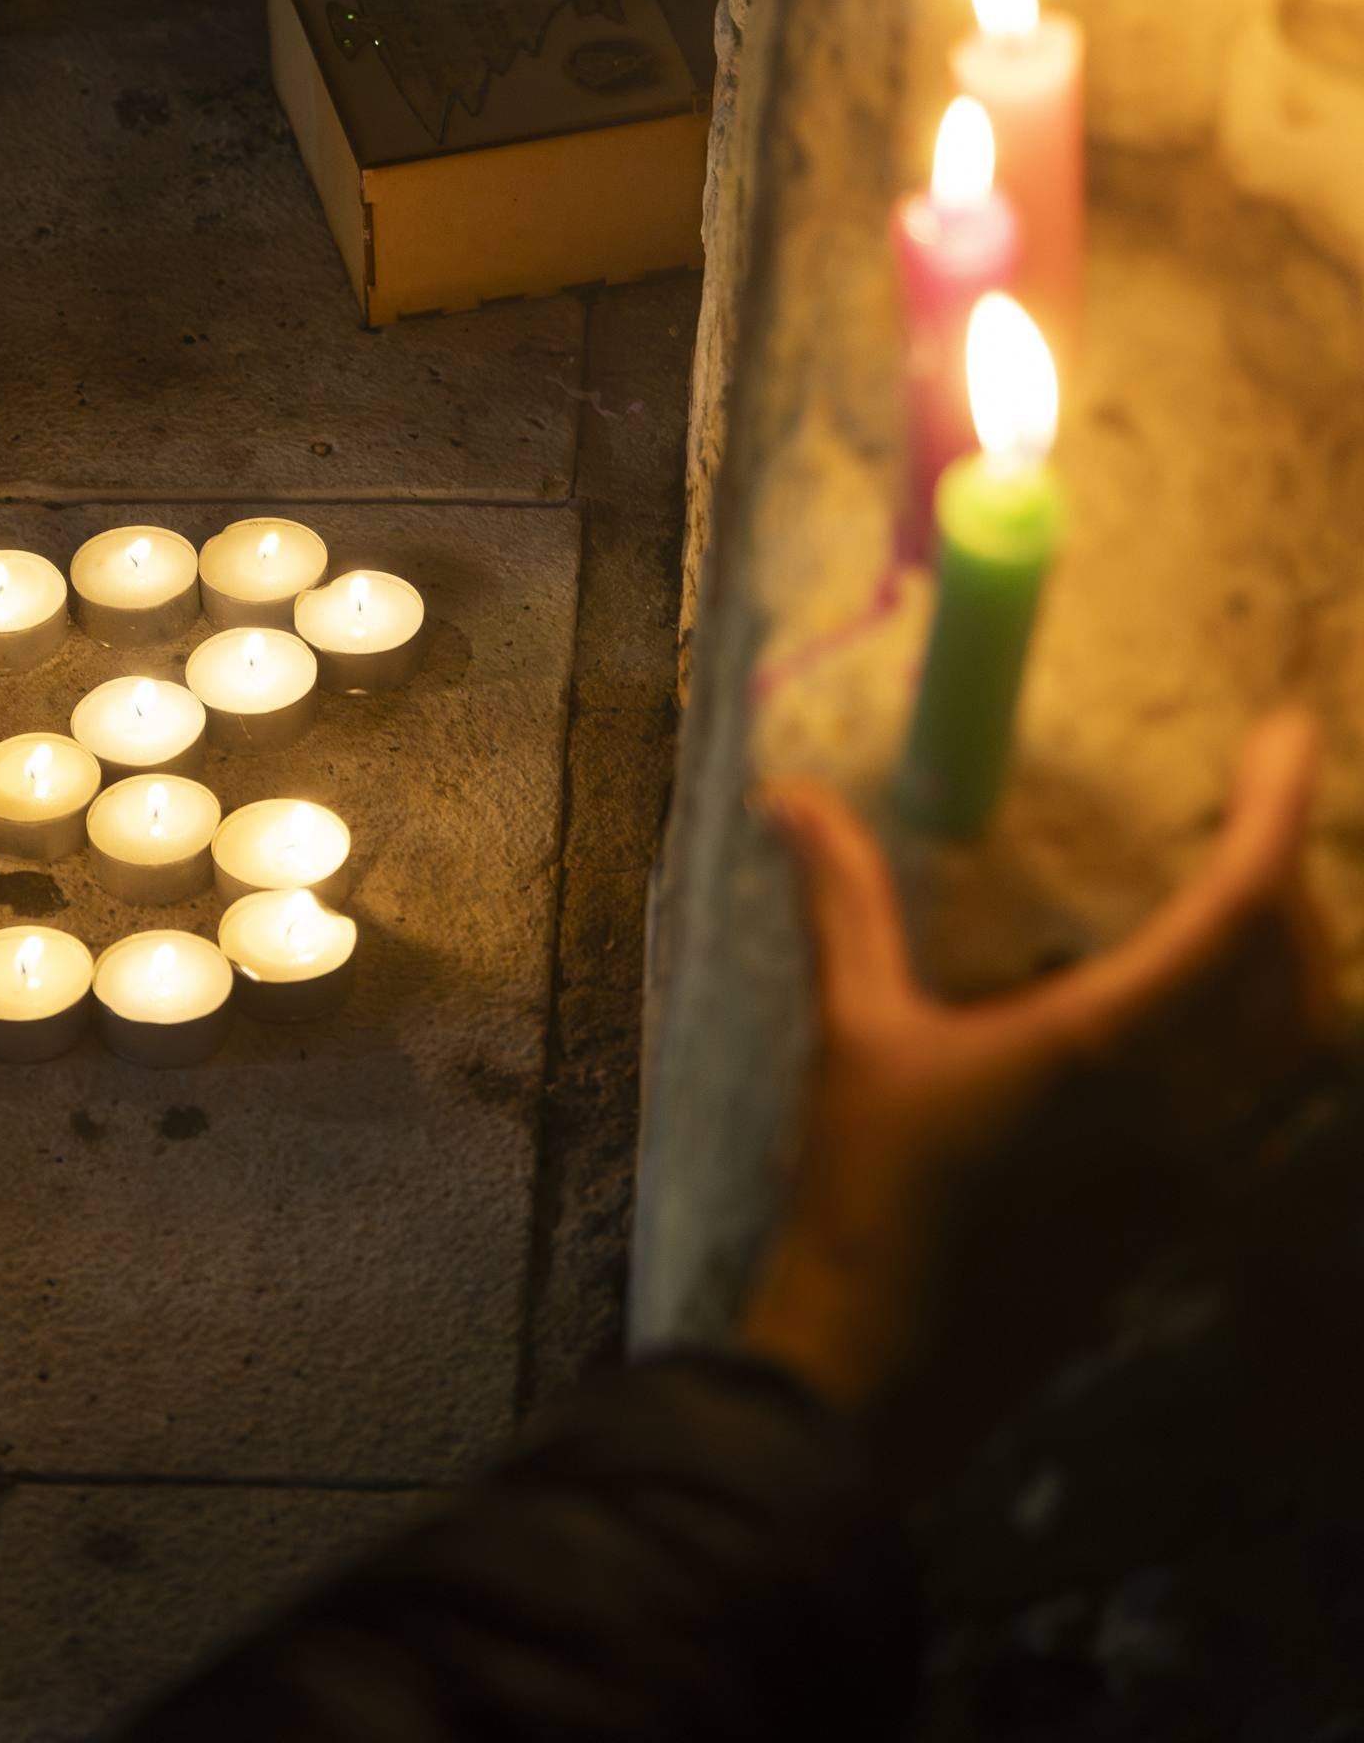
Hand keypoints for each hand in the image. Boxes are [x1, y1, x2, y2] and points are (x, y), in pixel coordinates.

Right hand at [738, 711, 1340, 1479]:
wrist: (885, 1362)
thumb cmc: (863, 1191)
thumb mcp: (853, 1034)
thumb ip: (844, 905)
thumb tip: (791, 796)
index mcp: (1107, 1040)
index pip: (1241, 904)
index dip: (1277, 808)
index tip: (1283, 731)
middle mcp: (1185, 1102)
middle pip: (1303, 968)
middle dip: (1295, 880)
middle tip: (1258, 813)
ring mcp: (1201, 1169)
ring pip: (1303, 1045)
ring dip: (1297, 963)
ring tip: (1250, 909)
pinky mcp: (1189, 1216)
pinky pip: (1274, 1107)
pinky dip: (1273, 1040)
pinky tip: (1217, 1026)